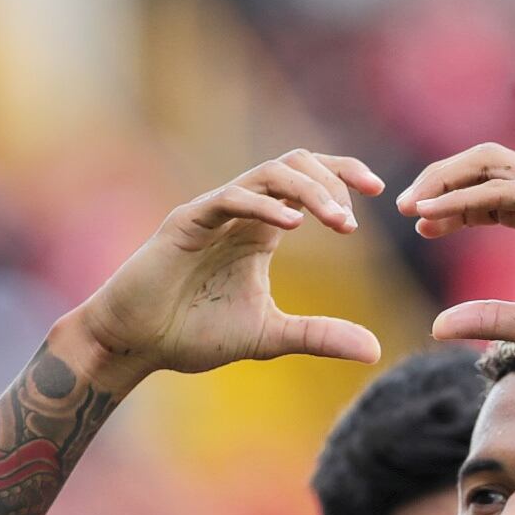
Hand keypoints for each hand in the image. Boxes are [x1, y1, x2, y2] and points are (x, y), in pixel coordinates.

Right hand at [53, 151, 383, 391]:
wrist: (135, 343)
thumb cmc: (193, 333)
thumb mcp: (270, 337)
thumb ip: (320, 336)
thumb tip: (375, 350)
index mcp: (260, 228)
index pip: (308, 181)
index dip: (343, 176)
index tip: (379, 192)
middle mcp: (240, 210)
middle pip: (295, 163)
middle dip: (333, 179)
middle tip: (357, 216)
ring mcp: (212, 211)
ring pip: (269, 173)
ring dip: (309, 190)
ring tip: (340, 221)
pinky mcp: (186, 223)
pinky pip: (230, 199)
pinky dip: (265, 206)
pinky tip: (294, 225)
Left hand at [399, 144, 514, 354]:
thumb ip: (487, 319)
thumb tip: (436, 327)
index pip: (488, 195)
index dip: (450, 206)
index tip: (420, 225)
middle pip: (481, 167)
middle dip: (438, 181)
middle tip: (403, 207)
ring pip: (486, 162)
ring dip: (443, 178)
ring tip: (410, 204)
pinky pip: (499, 188)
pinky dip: (461, 198)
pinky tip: (432, 214)